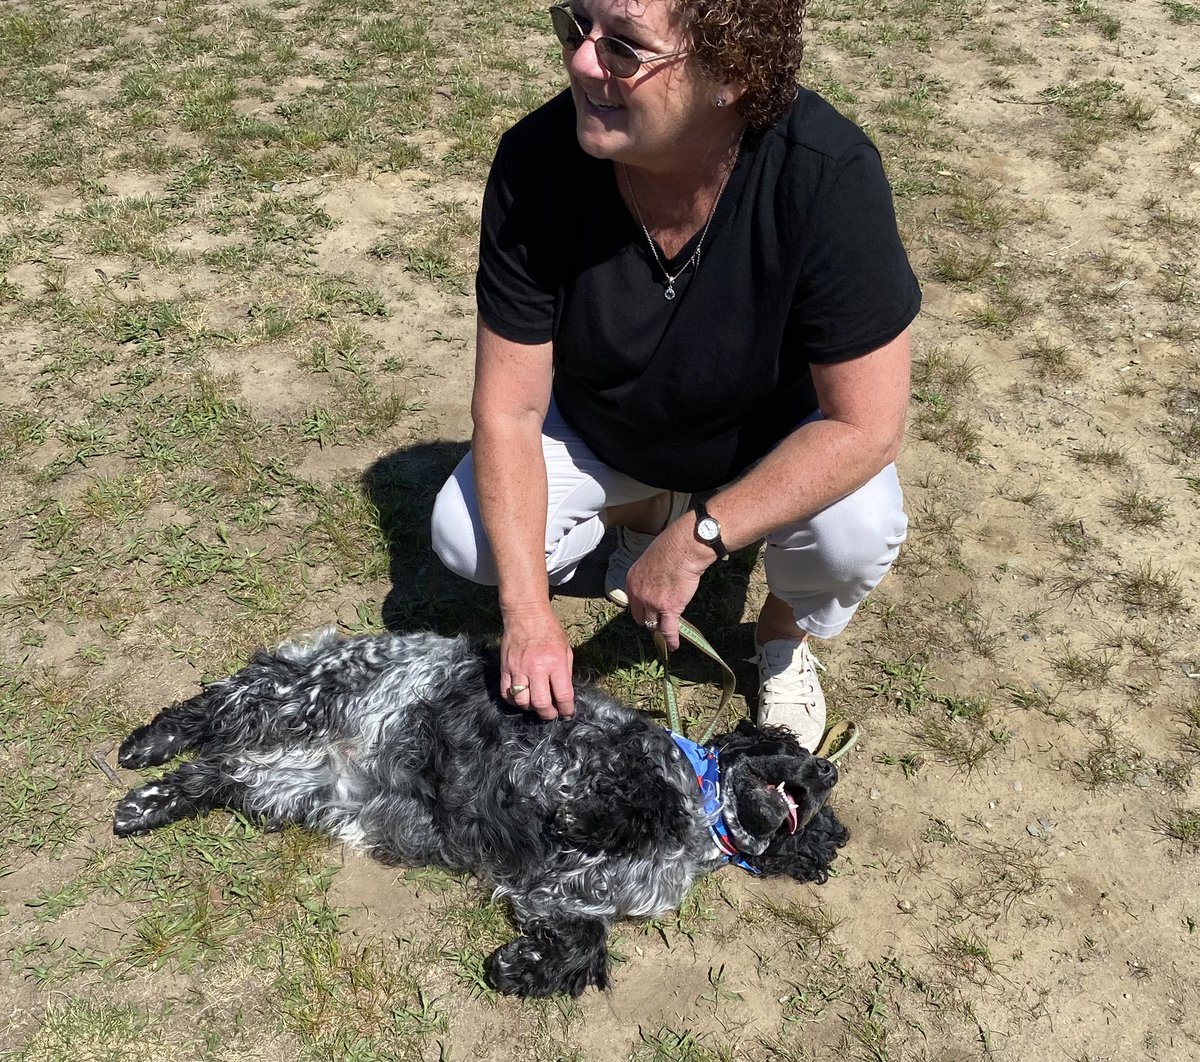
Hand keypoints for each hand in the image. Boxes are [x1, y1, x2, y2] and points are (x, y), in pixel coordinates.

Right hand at [500, 603, 574, 719]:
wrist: (526, 613)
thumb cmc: (549, 630)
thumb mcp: (566, 649)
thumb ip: (565, 673)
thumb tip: (564, 695)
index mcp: (555, 662)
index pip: (562, 695)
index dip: (566, 709)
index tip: (567, 713)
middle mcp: (536, 668)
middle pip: (540, 703)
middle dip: (548, 714)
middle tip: (552, 714)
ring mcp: (518, 668)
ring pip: (522, 701)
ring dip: (531, 708)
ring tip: (536, 704)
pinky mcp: (505, 667)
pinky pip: (506, 692)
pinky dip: (514, 700)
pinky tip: (522, 698)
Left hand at [624, 520, 710, 650]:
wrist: (684, 548)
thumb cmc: (672, 547)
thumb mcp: (651, 559)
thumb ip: (651, 574)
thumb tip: (659, 580)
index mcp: (632, 580)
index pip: (634, 603)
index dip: (642, 609)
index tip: (648, 613)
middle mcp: (638, 594)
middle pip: (641, 616)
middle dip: (649, 621)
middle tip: (657, 624)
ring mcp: (652, 603)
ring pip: (654, 623)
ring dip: (660, 630)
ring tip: (664, 637)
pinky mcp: (668, 608)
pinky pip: (668, 629)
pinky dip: (671, 640)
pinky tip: (673, 646)